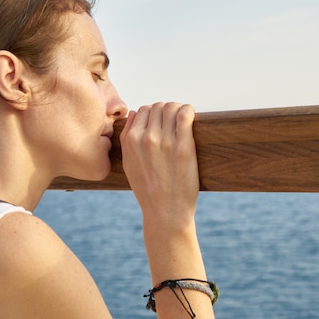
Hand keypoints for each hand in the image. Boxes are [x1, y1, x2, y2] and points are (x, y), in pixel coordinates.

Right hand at [120, 102, 198, 227]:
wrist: (165, 212)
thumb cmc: (149, 190)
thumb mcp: (128, 164)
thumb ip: (127, 138)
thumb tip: (136, 113)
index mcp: (131, 141)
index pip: (144, 110)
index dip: (155, 114)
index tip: (163, 123)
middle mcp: (146, 138)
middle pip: (158, 107)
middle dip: (167, 112)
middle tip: (175, 124)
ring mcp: (165, 142)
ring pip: (171, 108)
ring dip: (179, 111)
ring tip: (184, 122)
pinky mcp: (183, 147)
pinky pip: (185, 115)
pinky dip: (189, 111)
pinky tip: (192, 118)